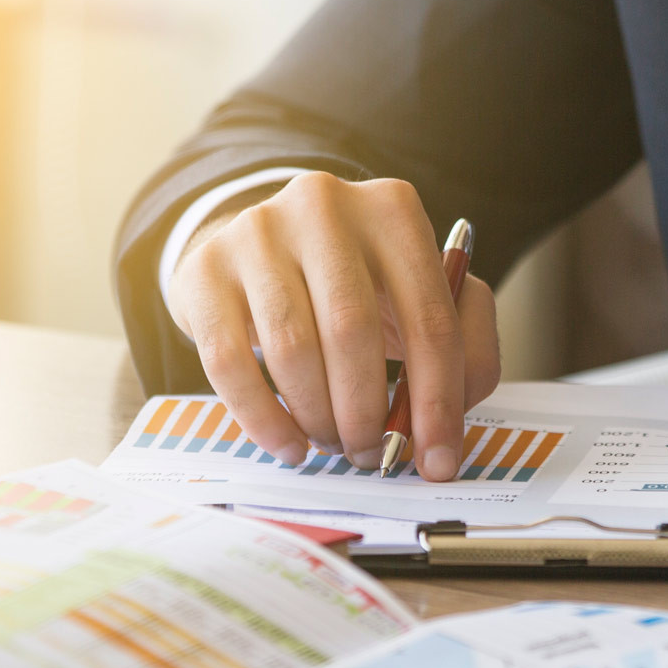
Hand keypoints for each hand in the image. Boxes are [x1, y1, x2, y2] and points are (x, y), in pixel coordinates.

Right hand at [165, 173, 499, 480]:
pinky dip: (263, 419)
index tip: (438, 462)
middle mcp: (324, 206)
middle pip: (353, 332)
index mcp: (393, 210)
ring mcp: (256, 232)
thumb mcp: (421, 295)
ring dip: (318, 417)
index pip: (430, 318)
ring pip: (291, 349)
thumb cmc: (356, 285)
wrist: (262, 249)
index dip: (439, 401)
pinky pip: (229, 362)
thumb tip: (444, 430)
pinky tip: (289, 443)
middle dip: (368, 414)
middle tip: (372, 455)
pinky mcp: (205, 270)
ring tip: (332, 443)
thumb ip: (463, 346)